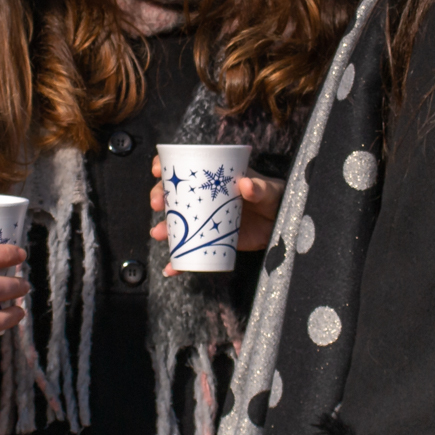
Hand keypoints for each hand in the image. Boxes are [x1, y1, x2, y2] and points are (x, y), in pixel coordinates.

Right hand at [149, 154, 284, 276]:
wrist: (278, 226)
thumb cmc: (272, 199)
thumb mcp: (268, 191)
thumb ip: (259, 188)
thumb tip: (247, 185)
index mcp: (214, 177)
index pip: (186, 167)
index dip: (167, 166)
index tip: (157, 170)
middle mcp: (204, 197)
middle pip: (174, 194)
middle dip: (159, 197)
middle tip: (156, 204)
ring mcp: (204, 219)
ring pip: (178, 223)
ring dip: (163, 228)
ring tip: (158, 233)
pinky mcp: (209, 240)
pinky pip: (190, 250)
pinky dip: (179, 261)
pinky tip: (171, 268)